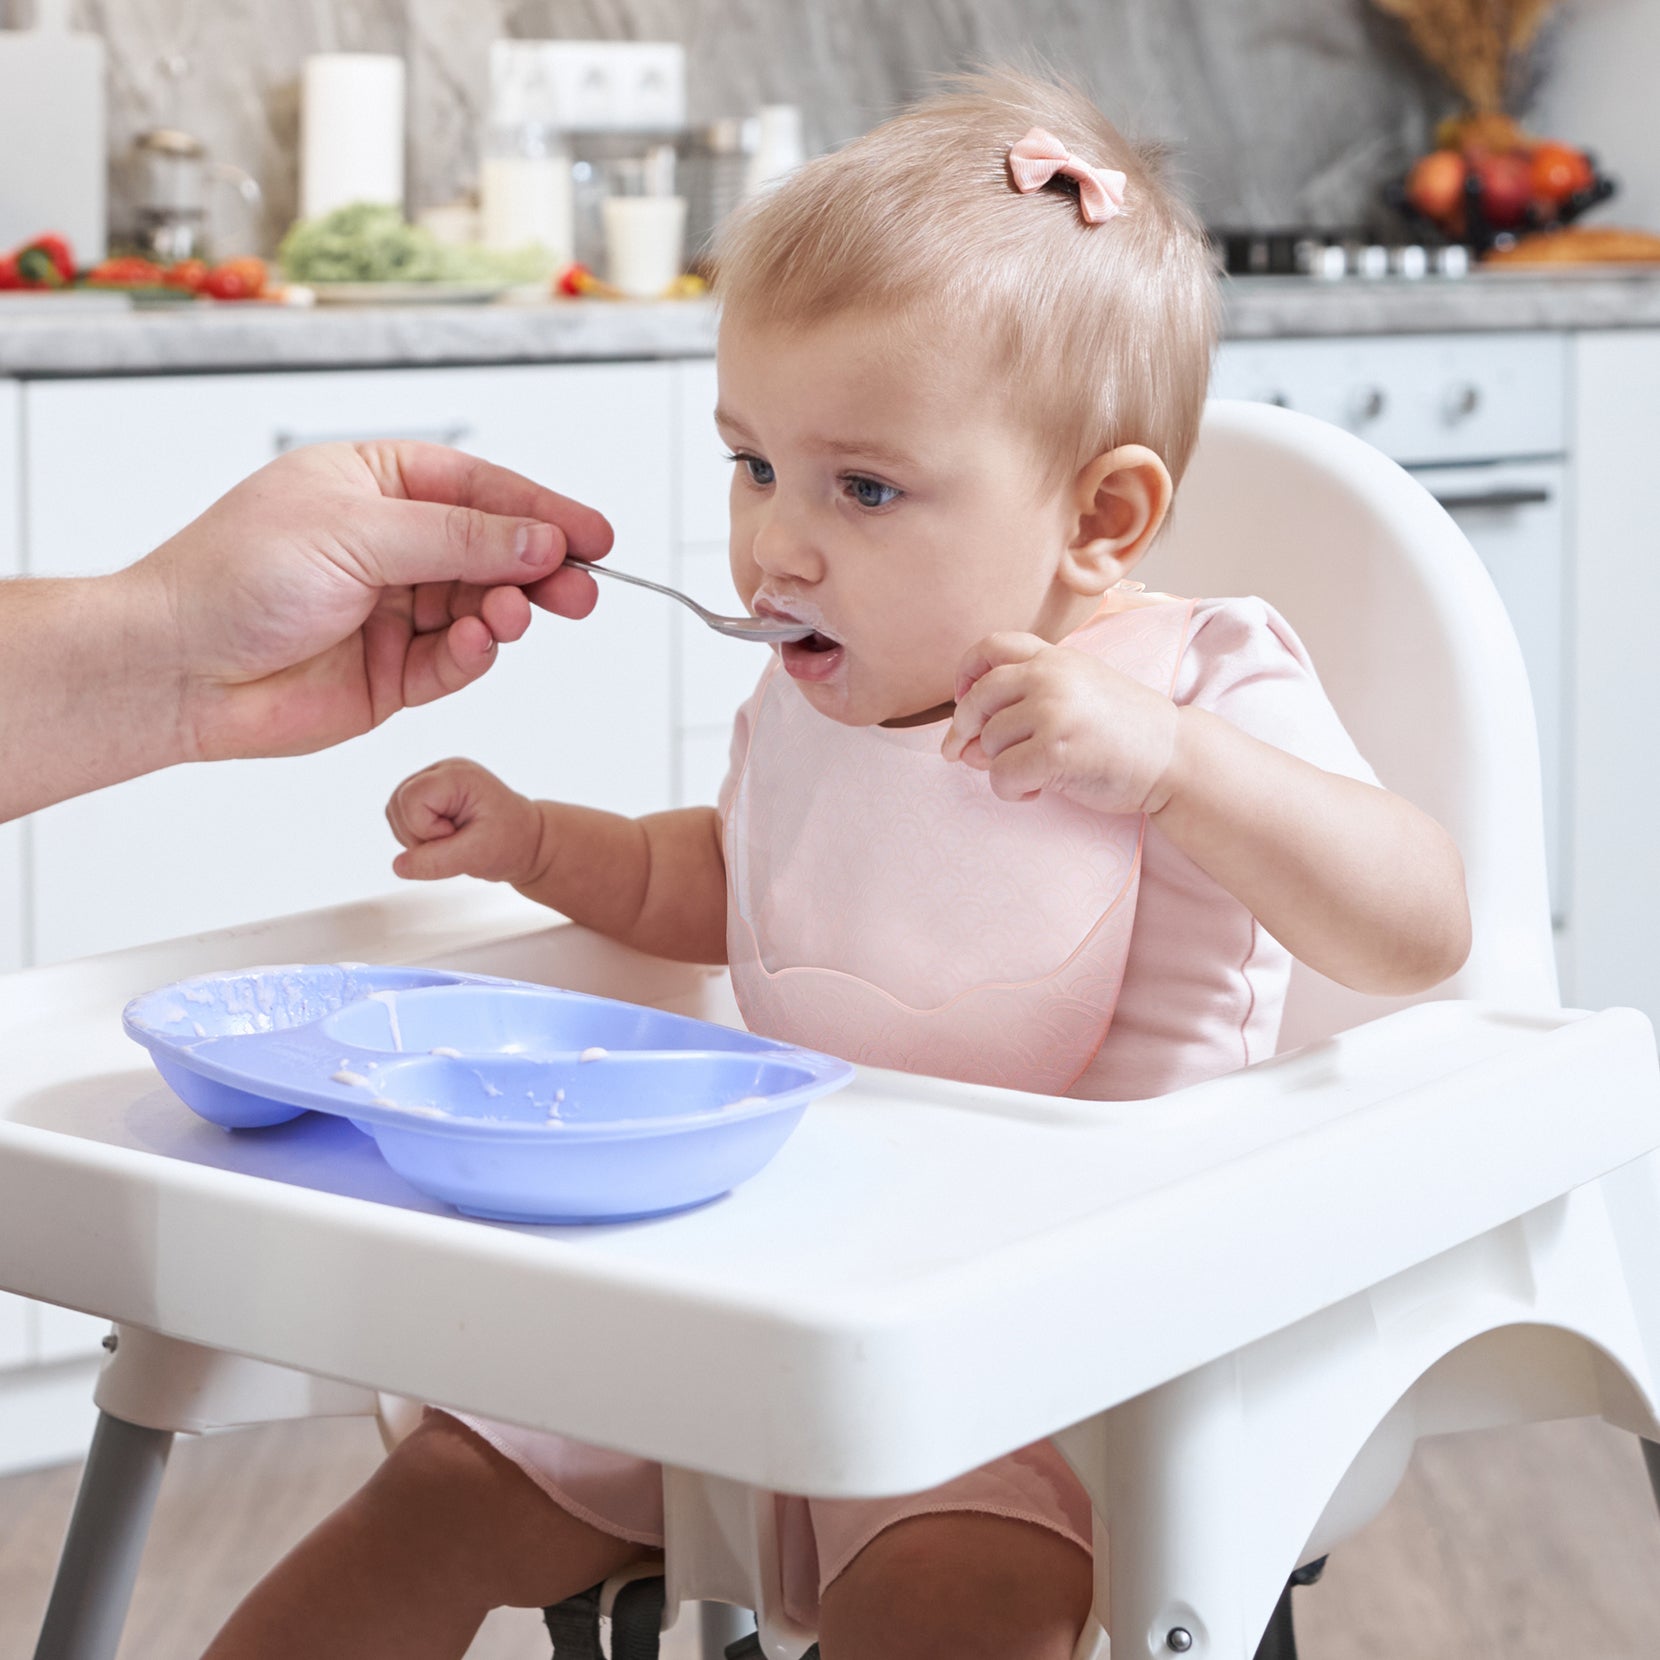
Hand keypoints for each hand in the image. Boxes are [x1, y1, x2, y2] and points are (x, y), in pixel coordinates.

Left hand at [137, 440, 613, 762]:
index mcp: (375, 485)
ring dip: (508, 611)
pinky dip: (474, 654)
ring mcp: (394, 610)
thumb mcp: (357, 532)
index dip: (542, 510)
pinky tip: (475, 644)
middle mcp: (390, 545)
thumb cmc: (235, 578)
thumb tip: (543, 538)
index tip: (595, 535)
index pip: (480, 489)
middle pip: (493, 551)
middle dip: (541, 567)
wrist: (177, 670)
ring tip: (518, 615)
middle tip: (582, 587)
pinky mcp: (393, 673)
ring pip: (482, 607)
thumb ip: (461, 539)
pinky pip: (455, 660)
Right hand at [386, 758, 545, 883]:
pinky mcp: (427, 795)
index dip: (425, 829)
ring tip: (452, 839)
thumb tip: (398, 866)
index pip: (410, 799)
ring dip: (417, 838)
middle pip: (397, 804)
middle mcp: (441, 771)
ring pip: (394, 812)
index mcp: (457, 775)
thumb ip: (437, 861)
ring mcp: (432, 781)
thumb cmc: (510, 841)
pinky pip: (400, 818)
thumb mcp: (477, 855)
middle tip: (456, 840)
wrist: (524, 840)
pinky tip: (444, 838)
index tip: (456, 835)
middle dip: (420, 834)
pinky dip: (417, 836)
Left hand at [941, 632, 1181, 813]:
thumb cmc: (1123, 732)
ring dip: (999, 767)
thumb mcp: (1076, 699)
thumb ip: (1020, 711)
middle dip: (965, 729)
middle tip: (968, 753)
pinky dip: (1011, 791)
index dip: (967, 672)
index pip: (992, 646)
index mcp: (1056, 657)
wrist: (1173, 756)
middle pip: (977, 697)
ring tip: (1032, 774)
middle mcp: (1050, 676)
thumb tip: (960, 747)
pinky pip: (1001, 775)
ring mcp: (1052, 711)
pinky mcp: (1055, 749)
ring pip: (988, 742)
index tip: (963, 698)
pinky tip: (1036, 791)